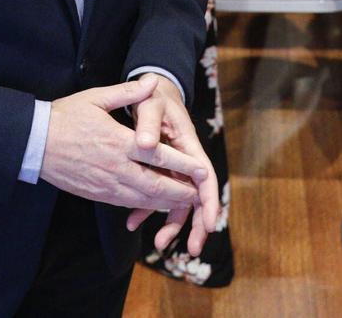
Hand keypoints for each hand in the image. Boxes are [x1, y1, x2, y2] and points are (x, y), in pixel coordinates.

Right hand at [39, 76, 208, 218]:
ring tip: (184, 201)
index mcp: (118, 142)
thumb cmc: (65, 117)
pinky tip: (155, 203)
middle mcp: (115, 168)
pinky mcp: (97, 194)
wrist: (34, 143)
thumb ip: (128, 92)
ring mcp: (105, 184)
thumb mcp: (96, 98)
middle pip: (155, 186)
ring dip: (165, 202)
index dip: (183, 165)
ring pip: (142, 199)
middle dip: (180, 191)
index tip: (202, 168)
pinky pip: (126, 203)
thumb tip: (152, 80)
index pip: (158, 156)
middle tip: (199, 193)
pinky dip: (145, 205)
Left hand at [123, 80, 221, 255]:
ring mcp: (175, 168)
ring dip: (171, 223)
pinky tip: (132, 222)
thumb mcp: (151, 103)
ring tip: (160, 244)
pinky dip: (147, 209)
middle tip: (191, 250)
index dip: (208, 203)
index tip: (209, 225)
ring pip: (178, 200)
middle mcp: (186, 161)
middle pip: (196, 196)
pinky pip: (158, 194)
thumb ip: (148, 121)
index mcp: (188, 146)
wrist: (151, 92)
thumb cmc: (154, 97)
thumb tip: (145, 143)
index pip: (204, 177)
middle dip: (195, 225)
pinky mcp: (161, 171)